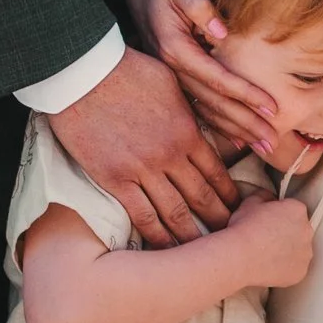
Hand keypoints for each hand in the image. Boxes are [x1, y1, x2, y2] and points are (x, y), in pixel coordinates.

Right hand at [52, 46, 237, 244]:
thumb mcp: (170, 82)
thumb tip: (201, 122)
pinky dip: (158, 235)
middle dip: (220, 219)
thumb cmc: (125, 70)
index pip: (217, 171)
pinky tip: (169, 249)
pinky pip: (142, 215)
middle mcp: (171, 155)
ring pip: (176, 211)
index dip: (230, 193)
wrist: (83, 74)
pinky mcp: (116, 180)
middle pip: (202, 195)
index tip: (240, 208)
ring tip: (205, 252)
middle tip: (232, 238)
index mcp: (187, 131)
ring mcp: (143, 170)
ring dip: (193, 234)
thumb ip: (188, 109)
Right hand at [127, 0, 277, 153]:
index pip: (218, 78)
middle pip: (215, 103)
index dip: (246, 94)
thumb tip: (222, 31)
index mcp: (176, 51)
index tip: (273, 108)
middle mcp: (173, 71)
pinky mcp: (175, 82)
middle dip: (246, 124)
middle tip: (273, 143)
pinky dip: (219, 127)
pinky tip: (237, 142)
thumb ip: (199, 5)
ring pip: (208, 112)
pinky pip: (198, 110)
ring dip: (236, 132)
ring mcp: (173, 79)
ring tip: (264, 148)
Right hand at [224, 186, 313, 292]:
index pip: (293, 210)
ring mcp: (305, 253)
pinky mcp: (300, 271)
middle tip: (267, 238)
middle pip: (299, 230)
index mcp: (297, 210)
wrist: (239, 256)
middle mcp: (307, 230)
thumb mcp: (249, 202)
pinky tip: (270, 266)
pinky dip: (285, 267)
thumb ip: (264, 196)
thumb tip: (268, 197)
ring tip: (267, 253)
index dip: (279, 215)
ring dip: (288, 250)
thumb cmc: (243, 229)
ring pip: (299, 250)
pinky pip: (295, 268)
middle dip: (287, 233)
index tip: (268, 221)